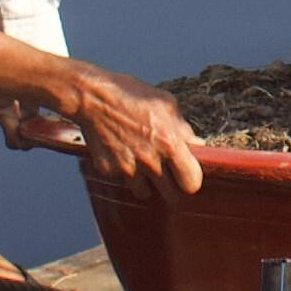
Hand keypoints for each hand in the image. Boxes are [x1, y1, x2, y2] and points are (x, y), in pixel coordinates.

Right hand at [65, 64, 203, 194]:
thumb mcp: (166, 104)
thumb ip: (183, 128)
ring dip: (145, 181)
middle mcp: (150, 161)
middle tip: (166, 173)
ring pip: (144, 192)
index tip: (186, 173)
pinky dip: (122, 170)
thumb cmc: (131, 95)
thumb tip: (197, 144)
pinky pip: (121, 180)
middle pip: (171, 196)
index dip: (190, 179)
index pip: (191, 183)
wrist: (93, 97)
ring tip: (140, 160)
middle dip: (171, 186)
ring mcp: (127, 169)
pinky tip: (120, 150)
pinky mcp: (108, 171)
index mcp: (169, 144)